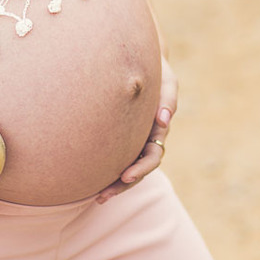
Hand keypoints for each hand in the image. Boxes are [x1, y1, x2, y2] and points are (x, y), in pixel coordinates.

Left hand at [96, 55, 177, 203]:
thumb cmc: (157, 72)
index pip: (153, 156)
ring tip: (98, 198)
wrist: (143, 62)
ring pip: (127, 168)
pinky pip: (116, 158)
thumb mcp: (167, 80)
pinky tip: (92, 182)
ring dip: (115, 185)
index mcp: (159, 129)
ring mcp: (136, 140)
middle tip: (103, 196)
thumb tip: (163, 120)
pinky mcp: (122, 136)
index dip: (141, 168)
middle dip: (124, 184)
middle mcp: (148, 139)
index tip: (126, 175)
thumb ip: (168, 98)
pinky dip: (107, 171)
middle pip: (139, 169)